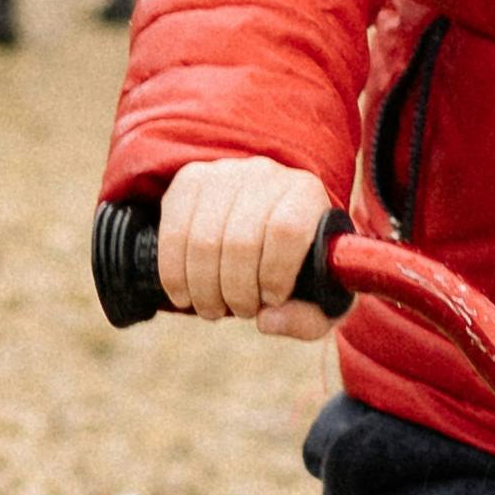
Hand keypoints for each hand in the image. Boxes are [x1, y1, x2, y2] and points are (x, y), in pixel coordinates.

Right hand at [156, 157, 338, 339]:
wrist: (267, 222)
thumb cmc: (298, 266)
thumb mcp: (321, 297)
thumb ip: (308, 319)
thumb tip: (267, 320)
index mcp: (306, 194)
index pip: (286, 230)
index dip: (275, 273)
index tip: (271, 299)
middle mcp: (265, 175)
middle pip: (240, 240)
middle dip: (236, 291)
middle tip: (240, 311)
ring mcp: (224, 174)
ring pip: (203, 240)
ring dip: (204, 288)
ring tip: (214, 308)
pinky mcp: (190, 181)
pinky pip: (173, 233)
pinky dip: (174, 274)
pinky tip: (184, 296)